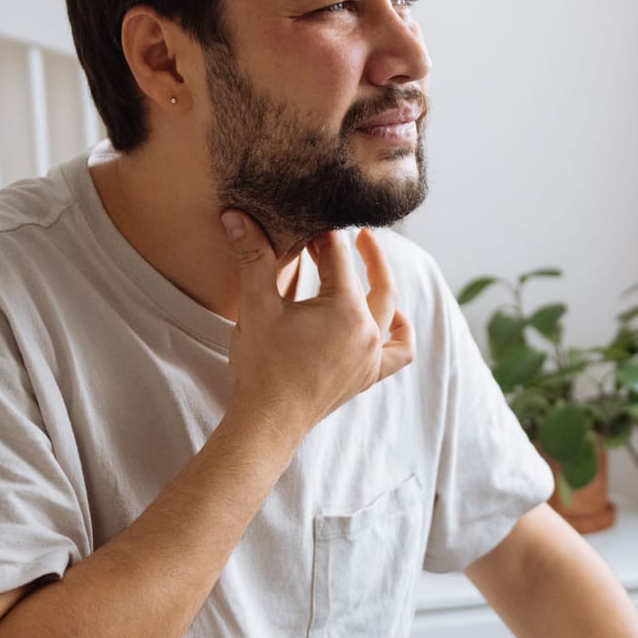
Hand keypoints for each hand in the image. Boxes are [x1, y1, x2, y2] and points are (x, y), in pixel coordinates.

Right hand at [220, 211, 414, 441]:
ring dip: (385, 288)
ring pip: (390, 313)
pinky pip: (398, 353)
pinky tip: (394, 321)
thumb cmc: (262, 365)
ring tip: (375, 271)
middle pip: (375, 281)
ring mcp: (371, 356)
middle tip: (360, 233)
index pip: (338, 258)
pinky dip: (400, 334)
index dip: (322, 236)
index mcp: (345, 309)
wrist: (268, 420)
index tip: (309, 222)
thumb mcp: (256, 306)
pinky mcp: (367, 376)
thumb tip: (236, 216)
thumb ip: (253, 257)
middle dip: (366, 253)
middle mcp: (367, 331)